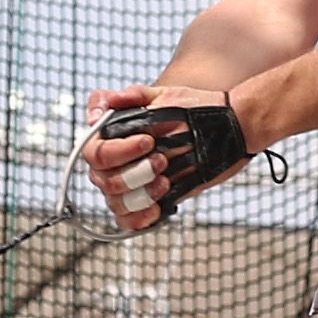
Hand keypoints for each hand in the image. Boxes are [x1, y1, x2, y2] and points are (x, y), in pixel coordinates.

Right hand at [82, 83, 237, 230]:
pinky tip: (157, 209)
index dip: (119, 151)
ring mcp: (127, 184)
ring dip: (140, 195)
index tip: (148, 141)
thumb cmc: (191, 110)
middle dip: (133, 172)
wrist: (222, 130)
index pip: (95, 152)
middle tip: (162, 160)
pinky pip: (127, 220)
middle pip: (104, 180)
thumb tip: (112, 100)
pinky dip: (139, 218)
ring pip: (116, 203)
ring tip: (164, 182)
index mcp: (111, 137)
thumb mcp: (166, 96)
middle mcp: (114, 163)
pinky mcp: (144, 202)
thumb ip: (135, 96)